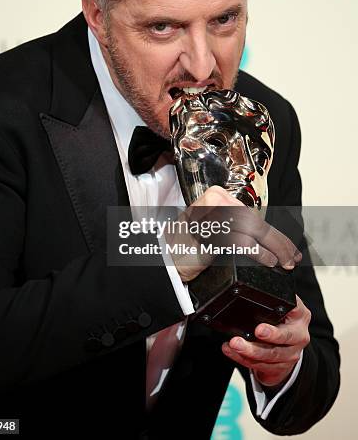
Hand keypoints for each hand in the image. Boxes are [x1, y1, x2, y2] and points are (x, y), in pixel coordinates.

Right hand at [168, 185, 301, 282]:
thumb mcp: (213, 228)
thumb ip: (235, 226)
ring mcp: (213, 214)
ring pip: (253, 230)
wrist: (164, 260)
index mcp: (217, 196)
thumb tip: (268, 238)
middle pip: (256, 221)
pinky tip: (268, 261)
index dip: (274, 231)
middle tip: (293, 256)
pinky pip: (242, 241)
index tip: (288, 245)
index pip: (253, 215)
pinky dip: (259, 253)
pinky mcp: (211, 231)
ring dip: (274, 248)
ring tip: (285, 262)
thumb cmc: (187, 247)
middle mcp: (215, 200)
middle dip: (278, 241)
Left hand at [221, 295, 310, 387]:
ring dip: (251, 350)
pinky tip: (231, 351)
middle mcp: (299, 334)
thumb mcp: (280, 305)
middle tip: (257, 330)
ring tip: (235, 343)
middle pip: (286, 336)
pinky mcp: (280, 367)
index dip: (286, 311)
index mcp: (300, 315)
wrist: (287, 346)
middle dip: (271, 335)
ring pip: (272, 354)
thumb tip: (264, 271)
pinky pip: (261, 365)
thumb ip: (272, 293)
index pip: (295, 309)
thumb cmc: (280, 320)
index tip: (272, 312)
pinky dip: (243, 358)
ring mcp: (291, 353)